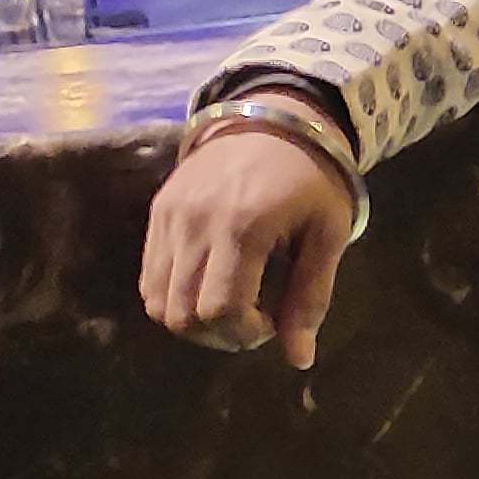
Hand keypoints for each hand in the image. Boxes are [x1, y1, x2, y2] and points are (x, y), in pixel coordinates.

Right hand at [141, 93, 354, 368]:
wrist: (278, 117)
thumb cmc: (313, 178)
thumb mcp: (328, 234)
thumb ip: (312, 297)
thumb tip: (299, 361)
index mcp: (244, 227)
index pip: (220, 311)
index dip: (245, 333)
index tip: (273, 321)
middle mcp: (196, 223)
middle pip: (183, 315)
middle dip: (219, 334)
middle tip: (253, 319)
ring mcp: (171, 216)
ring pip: (158, 301)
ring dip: (192, 320)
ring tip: (231, 304)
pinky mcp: (158, 211)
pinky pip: (149, 276)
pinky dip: (174, 295)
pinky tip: (209, 283)